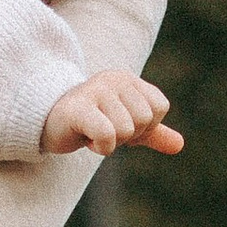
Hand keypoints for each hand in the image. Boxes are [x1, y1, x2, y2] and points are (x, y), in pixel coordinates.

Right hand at [42, 69, 183, 158]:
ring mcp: (95, 91)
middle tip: (104, 129)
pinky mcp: (77, 109)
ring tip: (92, 131)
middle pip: (144, 120)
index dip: (145, 126)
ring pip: (127, 130)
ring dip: (110, 142)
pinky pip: (108, 135)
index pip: (159, 107)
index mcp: (128, 80)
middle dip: (127, 136)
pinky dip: (101, 147)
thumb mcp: (125, 126)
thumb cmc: (90, 123)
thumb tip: (179, 145)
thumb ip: (152, 134)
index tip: (121, 124)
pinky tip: (86, 139)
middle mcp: (113, 79)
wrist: (47, 123)